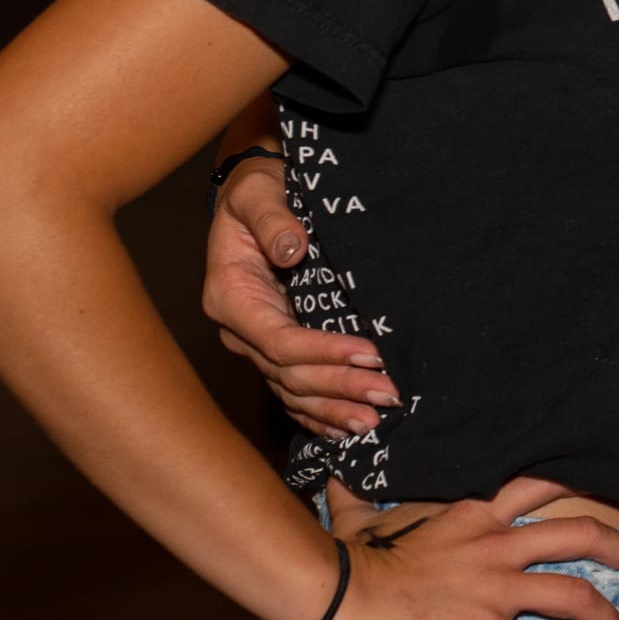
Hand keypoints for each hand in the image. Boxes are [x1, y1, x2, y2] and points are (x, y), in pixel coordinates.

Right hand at [203, 162, 398, 438]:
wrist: (252, 197)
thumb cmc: (256, 191)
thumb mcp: (257, 193)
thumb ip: (272, 218)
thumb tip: (290, 250)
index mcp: (230, 296)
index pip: (279, 340)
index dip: (324, 352)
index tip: (369, 354)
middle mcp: (239, 329)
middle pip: (290, 374)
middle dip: (340, 387)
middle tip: (388, 394)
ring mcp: (255, 345)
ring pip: (293, 391)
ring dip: (334, 409)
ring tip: (375, 422)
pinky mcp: (273, 350)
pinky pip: (293, 393)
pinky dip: (319, 414)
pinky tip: (348, 428)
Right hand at [310, 475, 618, 619]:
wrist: (335, 596)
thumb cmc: (344, 561)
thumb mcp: (357, 518)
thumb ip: (357, 498)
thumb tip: (335, 473)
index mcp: (473, 513)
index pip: (540, 487)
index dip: (583, 492)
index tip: (613, 504)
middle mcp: (497, 544)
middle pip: (582, 535)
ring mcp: (497, 588)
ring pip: (577, 596)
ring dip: (612, 619)